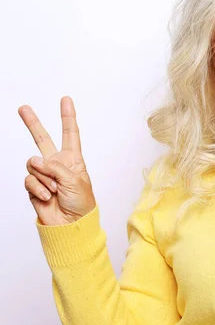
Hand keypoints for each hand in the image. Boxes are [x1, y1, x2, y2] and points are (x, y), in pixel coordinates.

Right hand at [19, 96, 96, 225]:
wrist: (71, 224)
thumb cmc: (81, 203)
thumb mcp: (76, 180)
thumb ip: (56, 167)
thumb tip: (36, 160)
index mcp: (73, 160)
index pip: (70, 134)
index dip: (68, 116)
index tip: (65, 99)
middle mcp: (57, 164)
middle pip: (42, 139)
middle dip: (33, 123)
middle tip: (23, 108)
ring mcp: (44, 175)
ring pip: (34, 164)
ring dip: (45, 178)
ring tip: (56, 190)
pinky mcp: (33, 186)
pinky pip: (30, 180)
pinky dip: (39, 188)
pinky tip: (48, 196)